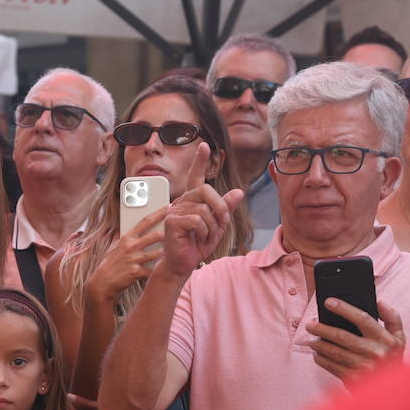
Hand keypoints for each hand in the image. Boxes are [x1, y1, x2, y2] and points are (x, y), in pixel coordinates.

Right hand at [84, 208, 165, 304]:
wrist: (102, 282)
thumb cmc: (108, 264)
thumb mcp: (113, 247)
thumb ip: (122, 238)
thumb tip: (125, 229)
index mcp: (126, 238)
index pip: (145, 222)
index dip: (158, 213)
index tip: (169, 208)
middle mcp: (131, 247)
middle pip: (154, 236)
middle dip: (167, 234)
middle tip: (175, 233)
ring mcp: (134, 259)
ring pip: (158, 253)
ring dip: (166, 252)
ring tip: (173, 252)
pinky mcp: (137, 272)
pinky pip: (153, 269)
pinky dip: (159, 269)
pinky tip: (163, 269)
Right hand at [161, 143, 243, 277]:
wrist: (183, 263)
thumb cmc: (197, 245)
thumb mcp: (217, 225)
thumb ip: (226, 208)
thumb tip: (238, 192)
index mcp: (192, 200)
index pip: (195, 176)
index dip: (199, 161)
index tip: (204, 146)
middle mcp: (181, 202)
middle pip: (206, 190)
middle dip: (220, 207)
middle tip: (222, 223)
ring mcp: (174, 211)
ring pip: (204, 208)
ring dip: (213, 225)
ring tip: (207, 236)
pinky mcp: (171, 222)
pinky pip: (197, 220)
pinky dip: (203, 231)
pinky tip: (197, 238)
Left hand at [306, 300, 405, 383]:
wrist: (393, 388)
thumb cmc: (392, 357)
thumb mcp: (399, 337)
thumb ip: (391, 318)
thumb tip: (378, 302)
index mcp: (385, 339)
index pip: (362, 318)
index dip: (344, 309)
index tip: (329, 302)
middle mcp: (373, 352)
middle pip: (341, 336)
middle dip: (322, 329)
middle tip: (309, 324)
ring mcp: (362, 366)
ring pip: (333, 352)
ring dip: (318, 344)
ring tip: (311, 339)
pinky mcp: (352, 378)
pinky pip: (331, 366)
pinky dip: (321, 359)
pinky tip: (317, 354)